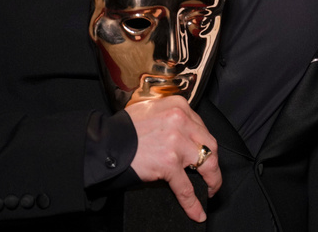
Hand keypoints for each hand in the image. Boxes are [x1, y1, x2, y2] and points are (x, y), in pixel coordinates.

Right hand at [125, 97, 221, 222]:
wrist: (104, 144)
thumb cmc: (122, 129)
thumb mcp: (151, 111)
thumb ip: (169, 118)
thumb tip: (183, 132)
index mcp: (178, 106)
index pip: (202, 127)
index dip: (205, 145)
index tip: (206, 154)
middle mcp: (180, 120)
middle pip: (210, 145)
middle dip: (214, 163)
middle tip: (212, 175)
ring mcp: (176, 142)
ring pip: (206, 164)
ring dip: (211, 180)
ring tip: (210, 190)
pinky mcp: (169, 162)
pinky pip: (186, 187)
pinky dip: (193, 203)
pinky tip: (197, 211)